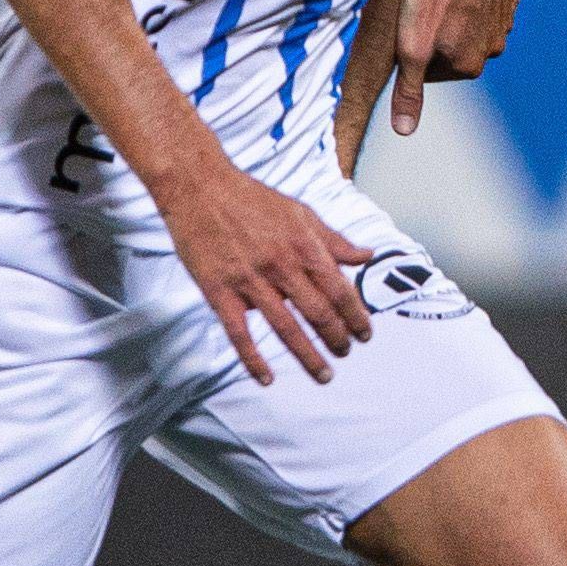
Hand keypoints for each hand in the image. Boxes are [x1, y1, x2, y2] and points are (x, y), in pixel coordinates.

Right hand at [159, 157, 376, 385]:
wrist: (200, 187)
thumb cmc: (252, 198)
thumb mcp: (301, 212)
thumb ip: (334, 240)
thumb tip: (366, 256)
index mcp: (304, 246)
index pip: (340, 290)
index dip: (357, 316)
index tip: (366, 333)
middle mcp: (281, 266)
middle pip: (318, 313)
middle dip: (337, 339)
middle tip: (346, 353)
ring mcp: (249, 281)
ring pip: (285, 328)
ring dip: (308, 356)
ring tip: (324, 373)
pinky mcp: (219, 291)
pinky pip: (239, 333)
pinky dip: (254, 359)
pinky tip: (267, 378)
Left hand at [389, 0, 516, 136]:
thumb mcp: (410, 49)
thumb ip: (409, 91)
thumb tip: (404, 130)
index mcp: (469, 64)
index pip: (439, 70)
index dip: (419, 53)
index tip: (408, 33)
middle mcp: (493, 46)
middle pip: (459, 47)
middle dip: (441, 33)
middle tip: (420, 9)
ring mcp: (505, 16)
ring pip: (475, 22)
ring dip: (458, 12)